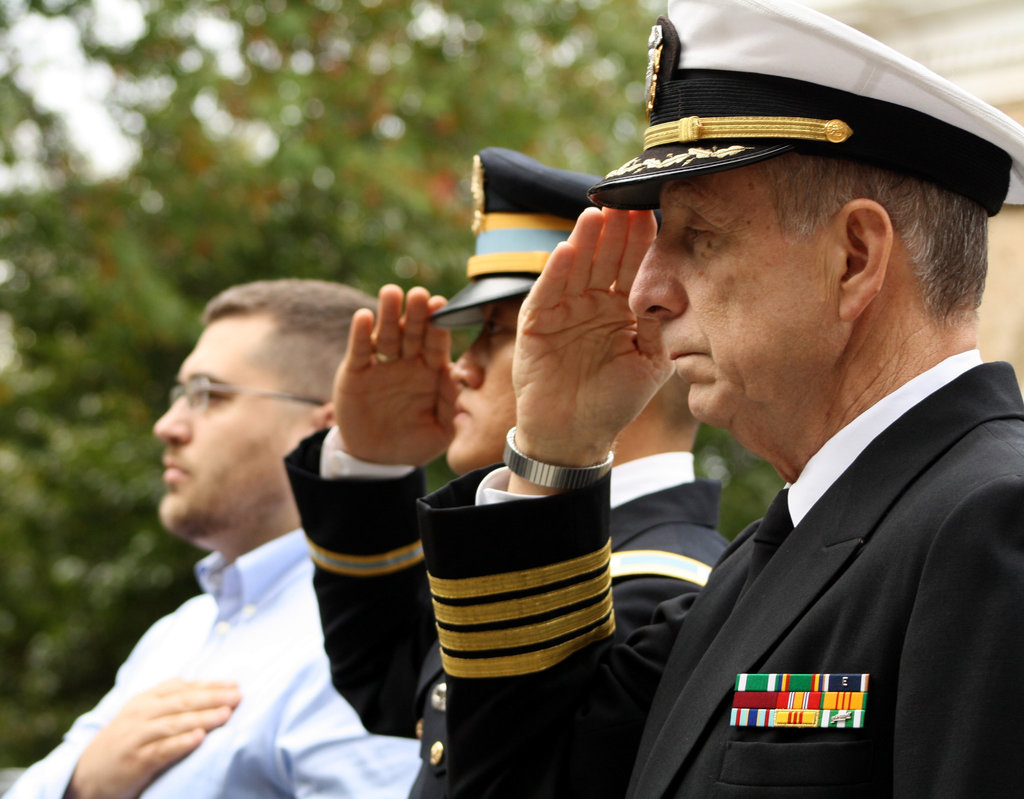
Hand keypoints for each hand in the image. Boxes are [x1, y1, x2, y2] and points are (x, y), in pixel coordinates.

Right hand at [66, 679, 240, 798]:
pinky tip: (199, 738)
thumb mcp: (142, 714)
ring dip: (202, 718)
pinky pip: (161, 750)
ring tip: (226, 714)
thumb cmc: (125, 741)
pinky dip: (180, 743)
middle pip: (182, 702)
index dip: (210, 685)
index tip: (235, 685)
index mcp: (145, 699)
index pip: (182, 688)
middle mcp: (141, 714)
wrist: (87, 774)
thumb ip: (168, 698)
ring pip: (174, 723)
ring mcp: (137, 737)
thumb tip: (203, 684)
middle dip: (212, 697)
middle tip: (238, 696)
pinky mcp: (135, 761)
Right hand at [334, 284, 455, 464]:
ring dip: (388, 314)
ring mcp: (381, 365)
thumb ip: (449, 406)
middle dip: (416, 313)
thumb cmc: (414, 443)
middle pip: (412, 332)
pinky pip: (360, 350)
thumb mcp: (439, 432)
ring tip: (391, 293)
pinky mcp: (356, 372)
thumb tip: (452, 376)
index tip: (442, 306)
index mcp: (430, 372)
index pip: (436, 344)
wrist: (377, 459)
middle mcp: (406, 363)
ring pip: (386, 334)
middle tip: (420, 294)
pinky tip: (364, 316)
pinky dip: (361, 333)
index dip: (438, 326)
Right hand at [512, 207, 669, 471]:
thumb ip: (660, 328)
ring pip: (576, 268)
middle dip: (615, 231)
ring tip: (594, 215)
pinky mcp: (536, 322)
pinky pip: (547, 292)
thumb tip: (672, 290)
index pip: (634, 267)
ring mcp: (563, 309)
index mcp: (623, 308)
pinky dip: (556, 272)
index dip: (642, 241)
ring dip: (584, 242)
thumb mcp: (650, 364)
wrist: (573, 436)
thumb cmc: (614, 402)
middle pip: (605, 258)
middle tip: (624, 202)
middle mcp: (593, 302)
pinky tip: (567, 250)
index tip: (653, 213)